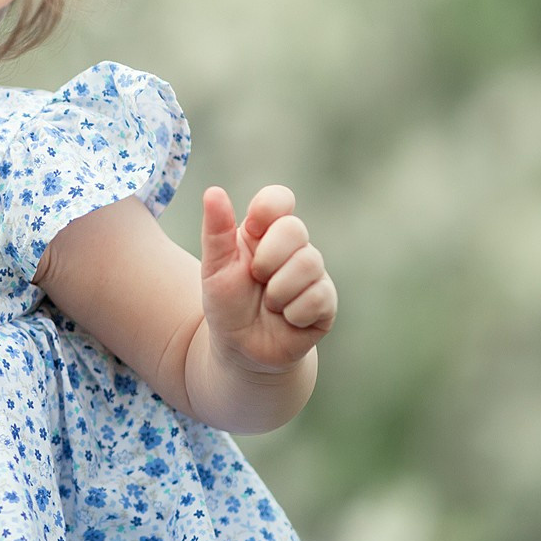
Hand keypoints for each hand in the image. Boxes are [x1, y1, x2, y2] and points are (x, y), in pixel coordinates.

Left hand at [199, 184, 336, 374]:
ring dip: (278, 290)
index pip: (279, 198)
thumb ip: (215, 231)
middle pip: (294, 228)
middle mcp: (292, 248)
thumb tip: (213, 191)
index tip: (253, 227)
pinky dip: (293, 313)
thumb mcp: (214, 268)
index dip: (269, 208)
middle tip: (256, 278)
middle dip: (268, 257)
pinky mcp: (326, 301)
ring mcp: (313, 274)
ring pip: (309, 263)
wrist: (241, 350)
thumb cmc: (226, 304)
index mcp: (263, 233)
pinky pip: (318, 296)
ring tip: (268, 304)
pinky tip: (286, 319)